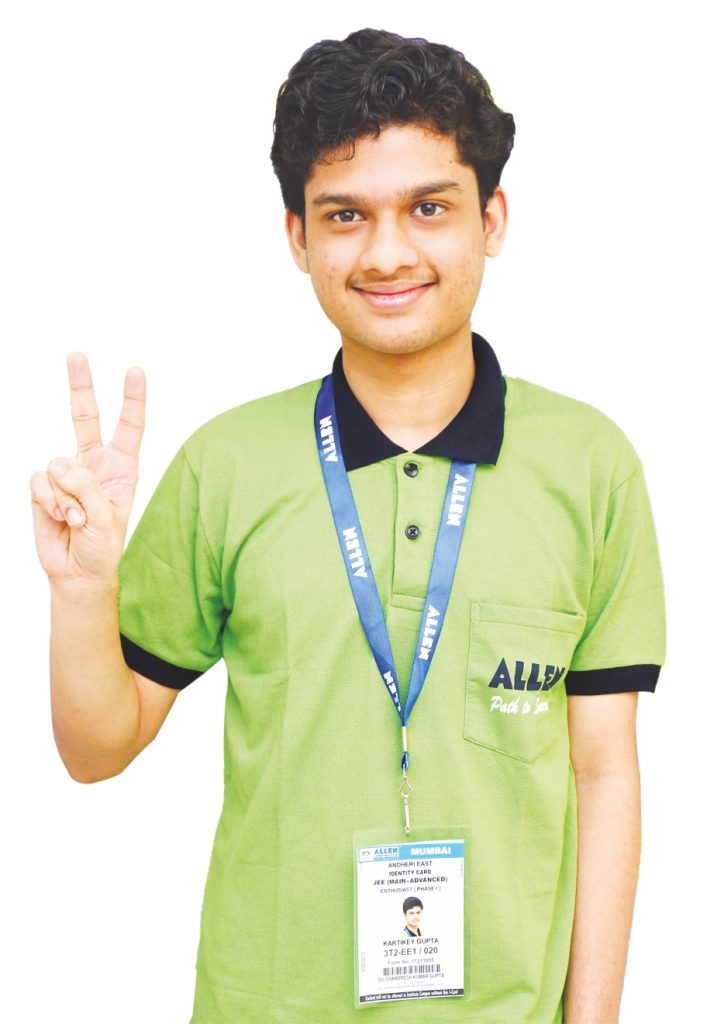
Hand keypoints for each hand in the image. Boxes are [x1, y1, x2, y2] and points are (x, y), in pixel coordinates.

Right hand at [30, 353, 145, 586]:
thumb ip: (87, 486)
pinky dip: (50, 501)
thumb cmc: (103, 547)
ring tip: (78, 520)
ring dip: (66, 497)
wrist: (78, 572)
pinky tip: (61, 519)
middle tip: (76, 355)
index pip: (128, 427)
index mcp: (121, 467)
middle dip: (81, 385)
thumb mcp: (107, 518)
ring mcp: (67, 473)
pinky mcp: (44, 486)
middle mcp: (94, 463)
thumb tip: (59, 463)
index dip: (132, 399)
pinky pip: (41, 481)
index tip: (135, 370)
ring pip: (58, 465)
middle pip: (85, 416)